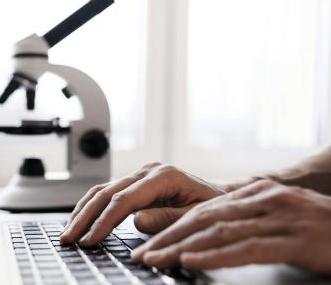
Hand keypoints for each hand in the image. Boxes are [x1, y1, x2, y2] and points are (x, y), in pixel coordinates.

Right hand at [60, 163, 225, 245]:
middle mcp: (148, 171)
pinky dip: (91, 206)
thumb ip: (167, 218)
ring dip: (83, 211)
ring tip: (68, 231)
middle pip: (107, 192)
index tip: (90, 239)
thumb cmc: (210, 206)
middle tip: (69, 238)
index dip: (104, 221)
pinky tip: (81, 217)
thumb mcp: (196, 215)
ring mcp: (140, 174)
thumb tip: (136, 220)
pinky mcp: (135, 181)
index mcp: (163, 176)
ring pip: (102, 190)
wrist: (218, 194)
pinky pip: (108, 191)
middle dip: (85, 217)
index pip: (125, 200)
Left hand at [132, 180, 330, 273]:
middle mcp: (262, 200)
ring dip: (181, 247)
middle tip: (141, 255)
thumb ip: (242, 223)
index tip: (148, 244)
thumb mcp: (275, 218)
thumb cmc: (318, 228)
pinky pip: (247, 247)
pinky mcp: (295, 238)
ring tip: (155, 259)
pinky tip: (192, 260)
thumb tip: (205, 237)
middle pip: (203, 219)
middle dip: (168, 238)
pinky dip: (216, 254)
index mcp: (255, 194)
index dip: (171, 228)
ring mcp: (279, 217)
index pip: (203, 211)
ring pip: (219, 231)